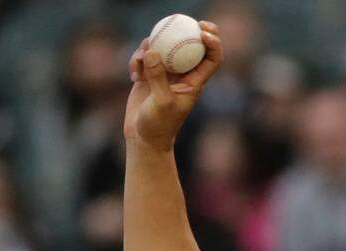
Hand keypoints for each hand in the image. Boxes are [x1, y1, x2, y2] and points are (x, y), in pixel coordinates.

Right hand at [123, 21, 223, 151]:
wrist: (143, 137)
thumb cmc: (159, 125)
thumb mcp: (161, 103)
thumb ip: (158, 78)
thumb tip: (153, 51)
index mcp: (195, 82)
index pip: (212, 59)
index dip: (213, 43)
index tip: (203, 32)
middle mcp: (183, 74)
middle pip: (192, 45)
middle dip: (191, 29)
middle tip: (183, 19)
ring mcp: (165, 72)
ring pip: (163, 46)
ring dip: (149, 47)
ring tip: (140, 65)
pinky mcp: (148, 73)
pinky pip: (144, 55)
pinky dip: (137, 59)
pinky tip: (132, 76)